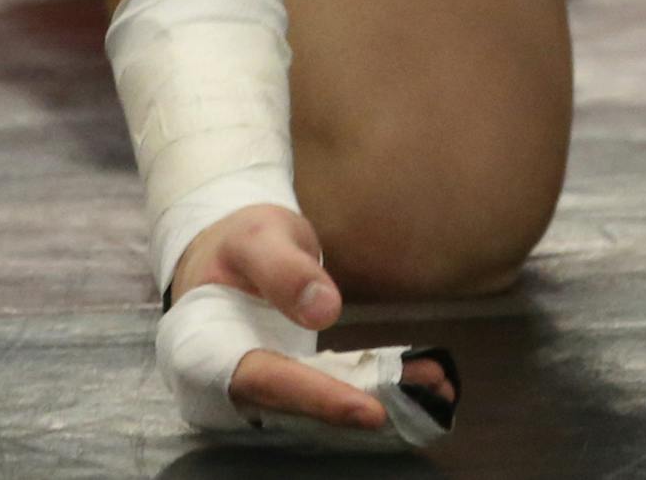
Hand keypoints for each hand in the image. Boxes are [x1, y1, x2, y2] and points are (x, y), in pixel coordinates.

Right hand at [170, 204, 451, 431]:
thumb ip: (282, 271)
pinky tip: (421, 374)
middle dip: (360, 406)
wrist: (225, 248)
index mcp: (207, 354)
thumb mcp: (255, 238)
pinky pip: (333, 382)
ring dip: (379, 394)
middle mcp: (236, 382)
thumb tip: (325, 311)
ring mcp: (266, 383)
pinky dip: (374, 380)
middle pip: (299, 404)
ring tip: (438, 386)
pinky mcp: (293, 375)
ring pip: (321, 398)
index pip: (266, 381)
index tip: (368, 408)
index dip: (316, 398)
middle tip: (425, 397)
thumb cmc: (234, 241)